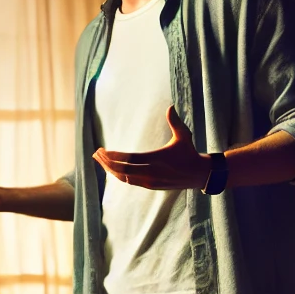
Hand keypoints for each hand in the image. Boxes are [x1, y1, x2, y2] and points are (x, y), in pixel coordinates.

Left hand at [94, 106, 208, 190]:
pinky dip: (118, 175)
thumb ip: (175, 122)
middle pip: (122, 170)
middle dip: (107, 162)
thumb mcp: (184, 136)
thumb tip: (170, 107)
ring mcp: (149, 181)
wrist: (198, 175)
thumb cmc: (189, 152)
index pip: (130, 159)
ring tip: (100, 160)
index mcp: (157, 160)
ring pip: (124, 177)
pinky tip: (111, 168)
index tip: (103, 150)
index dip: (115, 156)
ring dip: (110, 169)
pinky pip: (129, 181)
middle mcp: (151, 173)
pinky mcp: (150, 186)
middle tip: (96, 154)